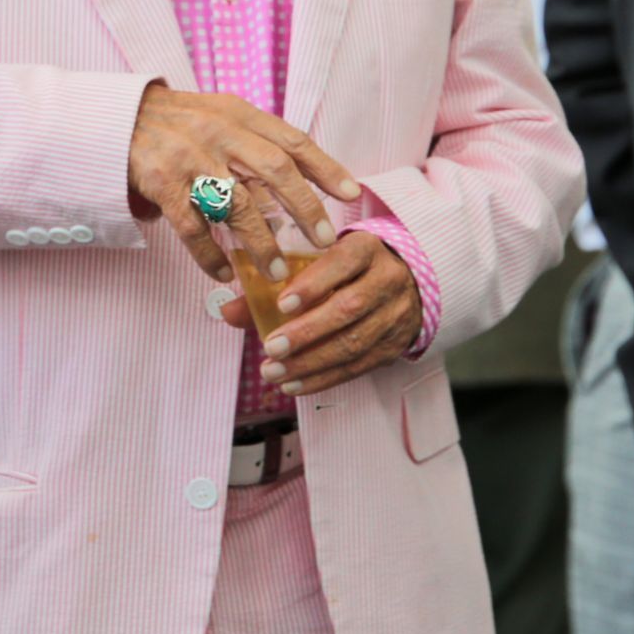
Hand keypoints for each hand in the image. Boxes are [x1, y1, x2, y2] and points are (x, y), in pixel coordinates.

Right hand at [128, 84, 360, 282]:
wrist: (120, 117)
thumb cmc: (182, 122)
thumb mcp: (223, 116)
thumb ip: (259, 140)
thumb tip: (306, 178)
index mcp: (240, 116)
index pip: (292, 140)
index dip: (326, 167)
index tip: (352, 194)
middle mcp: (219, 134)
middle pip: (273, 170)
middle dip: (304, 208)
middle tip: (323, 241)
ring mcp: (190, 159)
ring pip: (235, 204)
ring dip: (260, 242)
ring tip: (276, 271)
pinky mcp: (162, 184)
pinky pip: (192, 228)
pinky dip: (210, 254)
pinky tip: (225, 273)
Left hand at [217, 231, 421, 395]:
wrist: (405, 283)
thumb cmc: (348, 270)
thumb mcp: (320, 262)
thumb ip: (273, 284)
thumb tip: (228, 311)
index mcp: (366, 249)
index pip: (342, 262)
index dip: (313, 284)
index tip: (282, 304)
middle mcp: (386, 280)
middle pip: (348, 308)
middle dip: (306, 332)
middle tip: (270, 348)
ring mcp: (394, 315)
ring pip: (353, 342)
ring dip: (310, 362)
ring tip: (274, 372)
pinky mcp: (394, 345)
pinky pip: (358, 366)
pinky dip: (323, 378)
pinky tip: (294, 384)